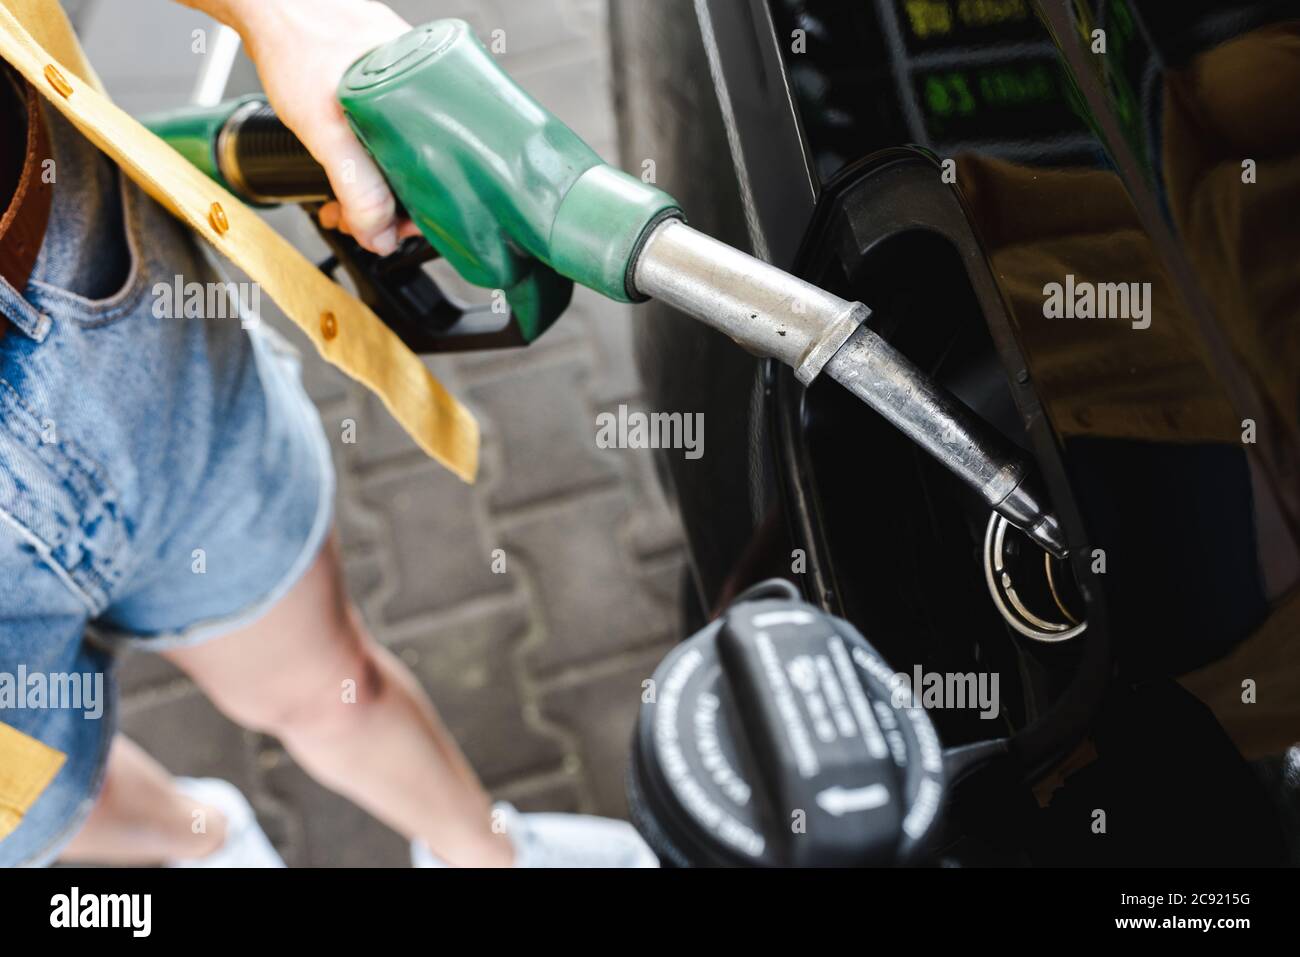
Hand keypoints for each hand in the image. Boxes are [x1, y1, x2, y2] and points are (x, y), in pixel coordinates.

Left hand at [192, 0, 416, 253]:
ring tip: (342, 207)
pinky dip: (362, 164)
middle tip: (363, 224)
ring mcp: (398, 87)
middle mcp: (421, 88)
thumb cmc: (296, 40)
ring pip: (399, 155)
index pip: (452, 165)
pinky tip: (341, 177)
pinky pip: (381, 138)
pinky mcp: (374, 89)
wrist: (263, 5)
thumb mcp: (327, 126)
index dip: (430, 205)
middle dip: (390, 205)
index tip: (404, 228)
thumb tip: (380, 233)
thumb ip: (355, 184)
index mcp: (431, 88)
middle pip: (424, 167)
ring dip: (371, 190)